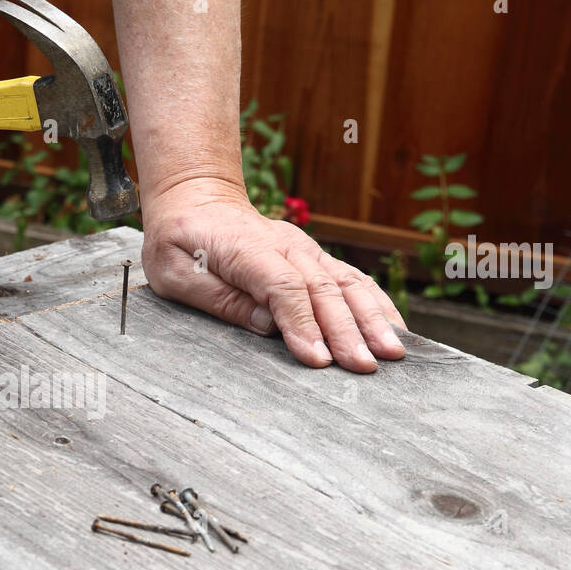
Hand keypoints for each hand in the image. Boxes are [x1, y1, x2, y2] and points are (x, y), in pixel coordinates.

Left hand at [141, 178, 406, 371]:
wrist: (196, 201)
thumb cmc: (181, 243)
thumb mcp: (176, 273)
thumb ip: (219, 299)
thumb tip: (266, 325)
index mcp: (245, 248)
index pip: (283, 287)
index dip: (302, 323)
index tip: (317, 358)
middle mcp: (284, 246)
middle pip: (322, 289)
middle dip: (346, 331)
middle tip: (364, 367)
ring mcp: (304, 250)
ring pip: (345, 282)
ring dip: (372, 318)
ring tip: (393, 351)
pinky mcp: (314, 258)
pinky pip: (351, 279)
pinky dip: (375, 303)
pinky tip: (394, 328)